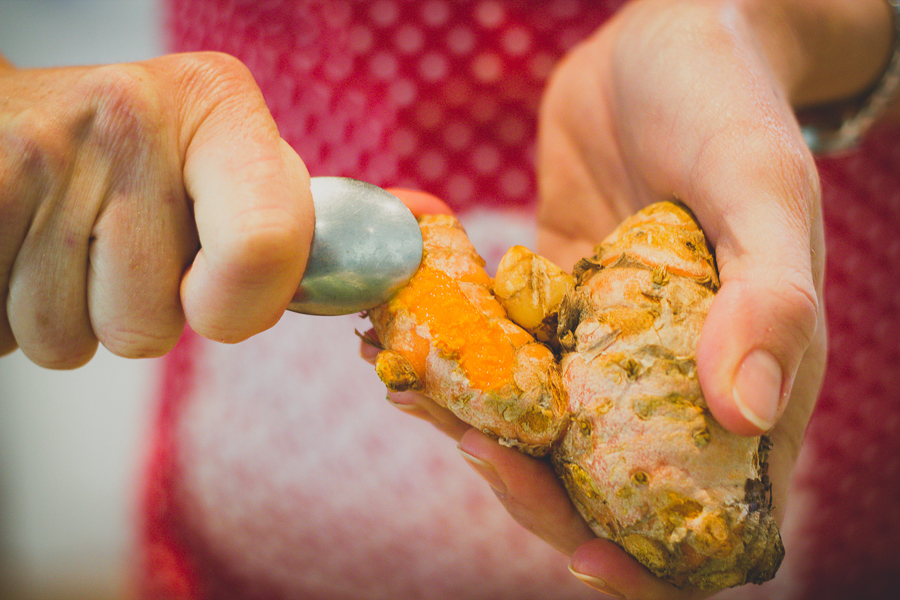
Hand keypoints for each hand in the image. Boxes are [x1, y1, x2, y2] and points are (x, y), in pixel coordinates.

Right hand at [0, 52, 313, 367]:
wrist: (17, 116)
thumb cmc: (143, 156)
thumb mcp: (230, 161)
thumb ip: (282, 224)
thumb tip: (349, 287)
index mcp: (218, 104)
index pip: (263, 245)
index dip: (240, 308)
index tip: (218, 304)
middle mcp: (128, 116)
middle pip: (148, 327)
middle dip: (138, 310)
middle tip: (125, 245)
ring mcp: (37, 153)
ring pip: (66, 341)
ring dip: (72, 315)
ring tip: (71, 242)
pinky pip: (3, 336)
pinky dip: (13, 316)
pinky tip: (26, 251)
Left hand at [366, 1, 893, 596]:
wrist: (658, 42)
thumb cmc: (728, 103)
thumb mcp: (761, 187)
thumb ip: (768, 297)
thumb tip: (746, 411)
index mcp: (745, 374)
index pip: (708, 511)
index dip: (653, 560)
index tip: (580, 551)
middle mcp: (670, 374)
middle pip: (602, 482)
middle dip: (533, 485)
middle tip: (472, 443)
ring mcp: (603, 342)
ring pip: (536, 422)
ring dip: (473, 421)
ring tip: (412, 385)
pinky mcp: (551, 302)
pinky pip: (498, 351)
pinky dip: (450, 354)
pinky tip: (398, 337)